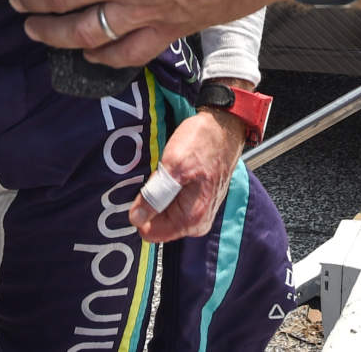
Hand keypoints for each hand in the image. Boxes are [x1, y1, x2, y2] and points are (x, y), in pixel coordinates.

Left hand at [129, 109, 244, 241]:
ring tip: (167, 172)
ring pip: (164, 213)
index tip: (144, 188)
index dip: (141, 211)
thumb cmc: (204, 142)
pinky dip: (168, 190)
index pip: (150, 232)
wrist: (224, 127)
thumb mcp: (173, 165)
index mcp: (191, 219)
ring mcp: (200, 213)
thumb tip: (136, 218)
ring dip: (159, 194)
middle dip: (151, 202)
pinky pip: (174, 204)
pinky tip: (173, 173)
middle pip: (157, 223)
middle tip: (158, 176)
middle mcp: (198, 222)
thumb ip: (154, 196)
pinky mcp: (199, 203)